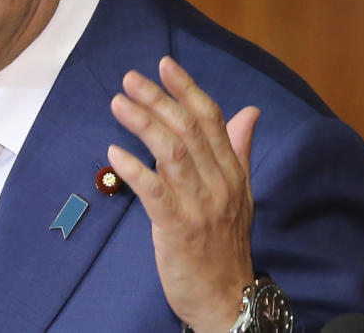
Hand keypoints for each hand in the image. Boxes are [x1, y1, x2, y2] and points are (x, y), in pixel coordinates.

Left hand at [107, 56, 259, 332]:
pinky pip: (155, 193)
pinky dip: (134, 170)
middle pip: (189, 130)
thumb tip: (249, 110)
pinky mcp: (178, 229)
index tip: (164, 64)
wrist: (226, 300)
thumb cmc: (224, 243)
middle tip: (130, 79)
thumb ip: (238, 149)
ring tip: (118, 104)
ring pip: (172, 154)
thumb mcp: (239, 194)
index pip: (213, 120)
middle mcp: (220, 184)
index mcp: (232, 172)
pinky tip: (114, 152)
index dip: (188, 89)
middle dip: (159, 100)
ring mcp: (200, 207)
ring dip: (144, 124)